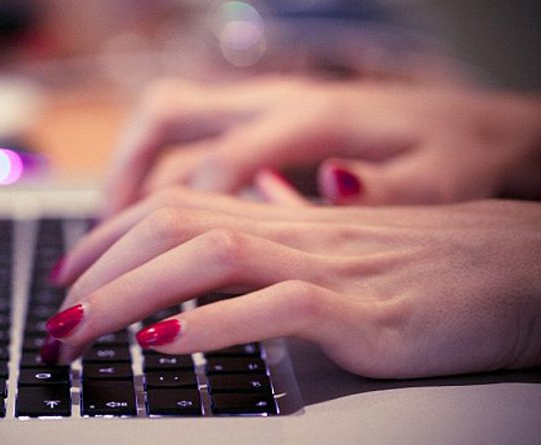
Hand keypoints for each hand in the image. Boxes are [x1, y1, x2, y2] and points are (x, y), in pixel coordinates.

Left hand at [46, 185, 540, 377]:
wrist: (515, 269)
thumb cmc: (423, 267)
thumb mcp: (329, 257)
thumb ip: (270, 258)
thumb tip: (211, 272)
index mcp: (279, 219)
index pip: (171, 210)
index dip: (107, 239)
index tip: (69, 277)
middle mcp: (291, 232)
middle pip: (171, 228)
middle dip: (98, 273)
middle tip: (57, 325)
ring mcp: (325, 266)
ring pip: (206, 257)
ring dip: (131, 295)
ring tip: (82, 333)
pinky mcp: (361, 310)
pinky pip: (276, 305)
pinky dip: (214, 323)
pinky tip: (167, 342)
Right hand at [103, 77, 540, 215]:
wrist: (469, 123)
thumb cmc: (452, 151)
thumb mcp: (440, 177)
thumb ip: (389, 187)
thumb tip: (334, 187)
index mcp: (313, 117)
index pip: (223, 160)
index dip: (178, 216)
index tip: (148, 272)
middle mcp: (274, 101)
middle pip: (169, 117)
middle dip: (122, 177)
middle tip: (99, 244)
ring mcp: (261, 105)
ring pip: (167, 121)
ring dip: (128, 172)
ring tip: (107, 237)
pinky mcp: (259, 119)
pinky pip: (185, 135)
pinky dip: (153, 172)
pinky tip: (149, 219)